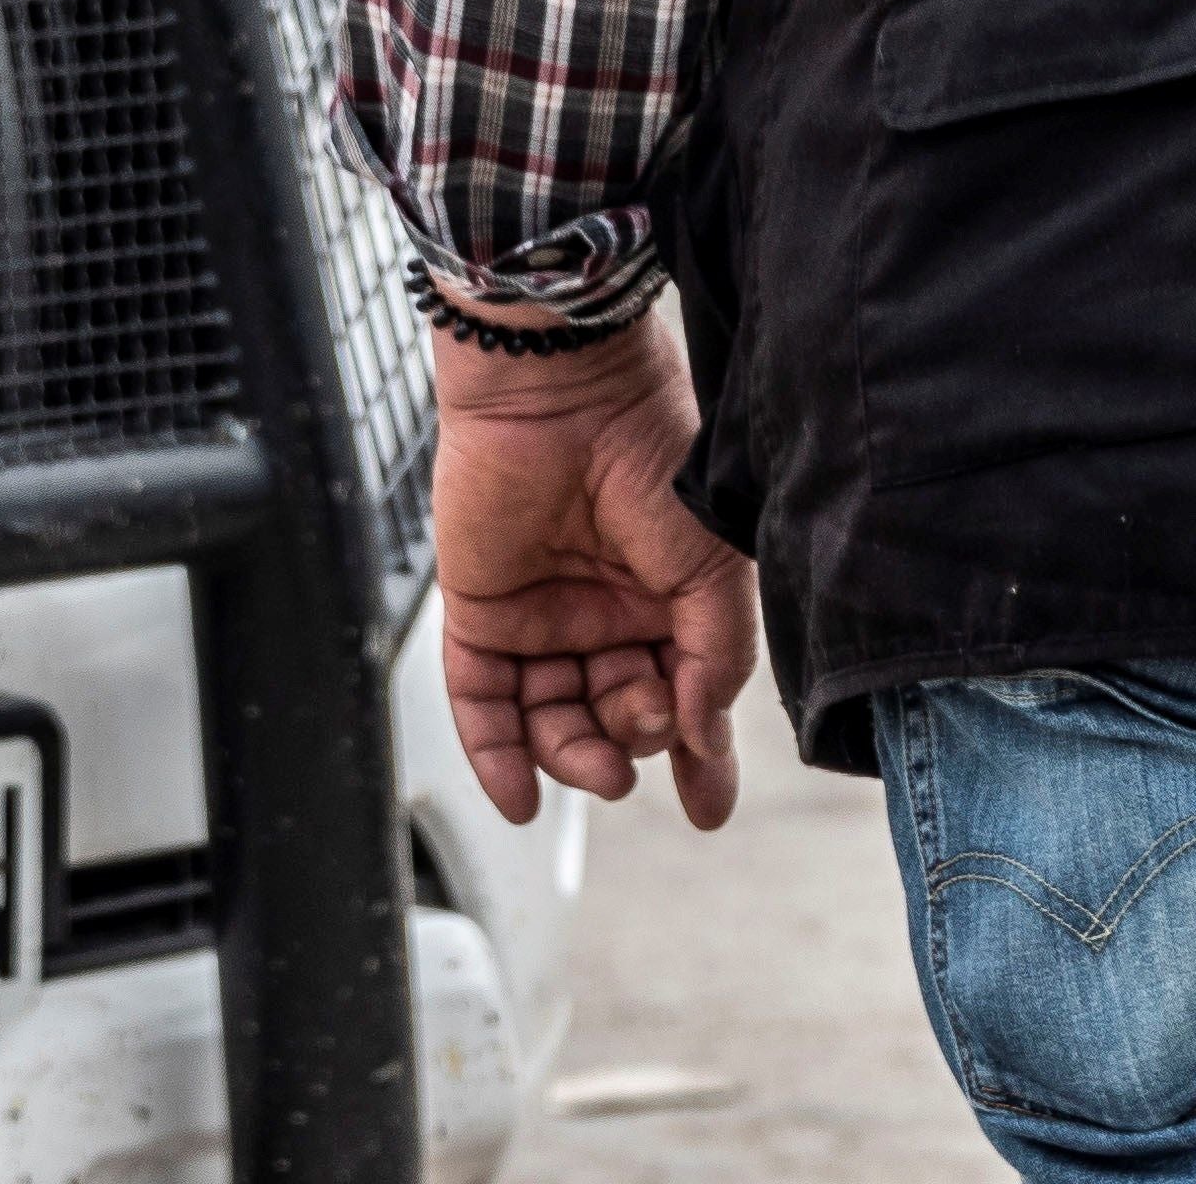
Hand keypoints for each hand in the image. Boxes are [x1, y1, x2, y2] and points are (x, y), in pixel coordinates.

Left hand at [429, 310, 758, 830]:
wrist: (563, 387)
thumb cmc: (651, 452)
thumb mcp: (712, 566)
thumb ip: (716, 657)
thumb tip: (706, 741)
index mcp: (668, 599)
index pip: (682, 695)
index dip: (699, 756)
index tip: (709, 810)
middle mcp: (605, 613)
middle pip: (615, 715)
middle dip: (633, 740)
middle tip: (645, 728)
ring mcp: (541, 615)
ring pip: (552, 719)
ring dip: (573, 757)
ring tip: (600, 770)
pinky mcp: (479, 610)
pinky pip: (481, 700)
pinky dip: (495, 756)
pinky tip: (520, 799)